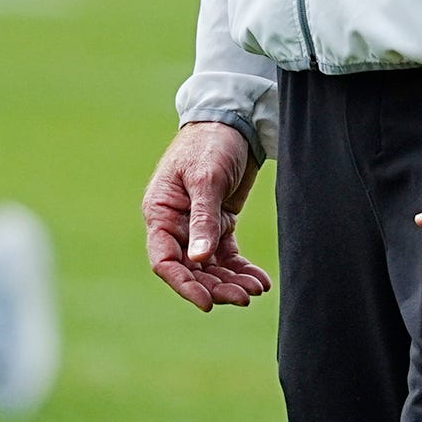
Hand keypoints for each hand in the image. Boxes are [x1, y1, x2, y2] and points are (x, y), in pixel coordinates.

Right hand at [142, 122, 271, 312]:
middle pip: (191, 268)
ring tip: (255, 290)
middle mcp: (177, 223)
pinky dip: (241, 268)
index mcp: (161, 212)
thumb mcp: (206, 179)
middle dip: (215, 286)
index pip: (165, 260)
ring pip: (211, 265)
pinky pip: (227, 254)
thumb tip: (199, 260)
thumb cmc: (210, 142)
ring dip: (231, 281)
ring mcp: (198, 225)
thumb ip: (203, 219)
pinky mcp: (220, 222)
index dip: (183, 284)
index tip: (206, 302)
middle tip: (244, 298)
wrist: (235, 119)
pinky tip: (259, 280)